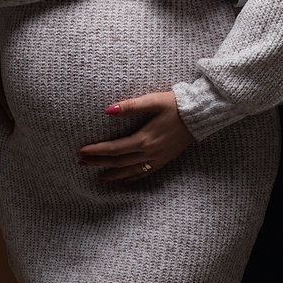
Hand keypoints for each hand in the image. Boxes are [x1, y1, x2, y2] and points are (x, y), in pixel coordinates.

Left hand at [77, 90, 193, 182]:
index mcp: (144, 139)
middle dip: (99, 163)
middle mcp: (149, 153)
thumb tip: (107, 110)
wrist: (200, 115)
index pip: (114, 149)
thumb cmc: (176, 104)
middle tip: (81, 164)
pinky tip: (125, 180)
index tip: (81, 151)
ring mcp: (158, 159)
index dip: (96, 151)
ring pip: (131, 171)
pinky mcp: (165, 160)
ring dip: (113, 175)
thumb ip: (129, 106)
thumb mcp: (152, 101)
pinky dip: (134, 177)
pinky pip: (146, 173)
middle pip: (118, 162)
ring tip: (99, 179)